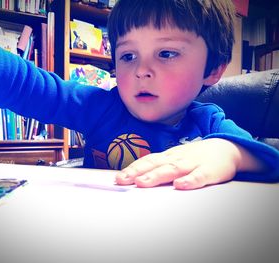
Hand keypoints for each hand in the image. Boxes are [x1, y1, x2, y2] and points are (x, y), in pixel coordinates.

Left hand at [115, 138, 253, 189]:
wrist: (226, 148)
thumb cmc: (195, 156)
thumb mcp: (175, 159)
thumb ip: (159, 167)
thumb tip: (137, 177)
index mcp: (168, 156)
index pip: (147, 161)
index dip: (132, 168)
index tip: (118, 177)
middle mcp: (177, 158)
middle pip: (155, 164)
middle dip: (137, 172)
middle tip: (122, 180)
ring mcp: (192, 163)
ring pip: (173, 169)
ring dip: (156, 175)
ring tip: (142, 183)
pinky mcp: (208, 171)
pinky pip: (198, 176)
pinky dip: (189, 181)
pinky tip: (180, 186)